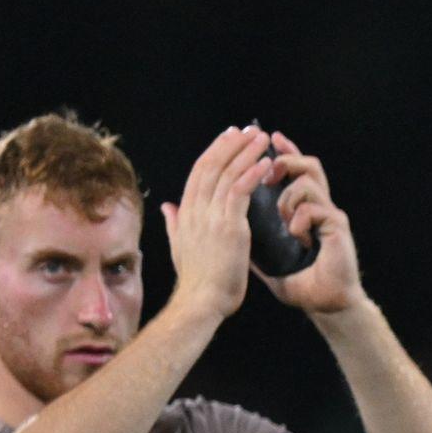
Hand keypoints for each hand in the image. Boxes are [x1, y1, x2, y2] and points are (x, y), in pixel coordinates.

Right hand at [161, 125, 272, 317]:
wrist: (201, 302)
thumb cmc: (197, 281)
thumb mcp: (181, 247)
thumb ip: (175, 223)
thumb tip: (167, 206)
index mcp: (186, 213)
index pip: (199, 173)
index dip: (214, 152)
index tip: (228, 137)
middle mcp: (195, 210)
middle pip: (212, 166)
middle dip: (230, 145)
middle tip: (248, 130)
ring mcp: (210, 217)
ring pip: (227, 174)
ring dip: (246, 153)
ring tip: (261, 139)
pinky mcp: (228, 226)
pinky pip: (240, 192)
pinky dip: (252, 174)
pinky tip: (264, 162)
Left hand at [252, 131, 364, 313]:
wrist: (324, 304)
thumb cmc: (299, 284)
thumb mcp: (266, 258)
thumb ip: (250, 240)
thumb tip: (226, 227)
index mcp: (304, 210)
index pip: (296, 172)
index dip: (286, 153)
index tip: (271, 139)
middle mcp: (320, 207)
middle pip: (310, 166)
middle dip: (288, 161)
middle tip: (270, 170)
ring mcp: (330, 214)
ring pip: (310, 182)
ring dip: (289, 195)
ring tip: (284, 218)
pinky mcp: (338, 226)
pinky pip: (315, 208)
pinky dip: (301, 219)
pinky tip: (299, 238)